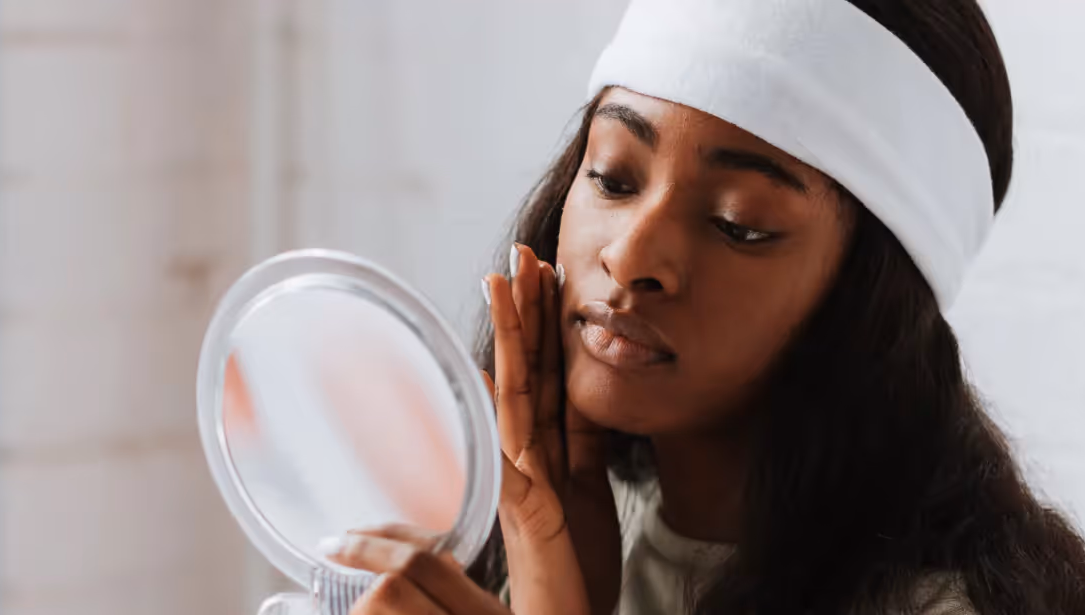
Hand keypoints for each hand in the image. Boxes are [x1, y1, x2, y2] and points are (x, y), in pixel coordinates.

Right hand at [329, 244, 620, 614]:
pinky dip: (502, 412)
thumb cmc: (576, 558)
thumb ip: (583, 438)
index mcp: (549, 446)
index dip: (546, 320)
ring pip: (516, 394)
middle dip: (525, 310)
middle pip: (527, 368)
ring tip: (505, 287)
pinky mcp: (527, 508)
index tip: (546, 268)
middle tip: (523, 253)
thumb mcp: (591, 484)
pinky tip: (493, 374)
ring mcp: (523, 478)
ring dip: (511, 338)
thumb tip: (580, 389)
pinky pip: (514, 452)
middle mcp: (528, 453)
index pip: (548, 369)